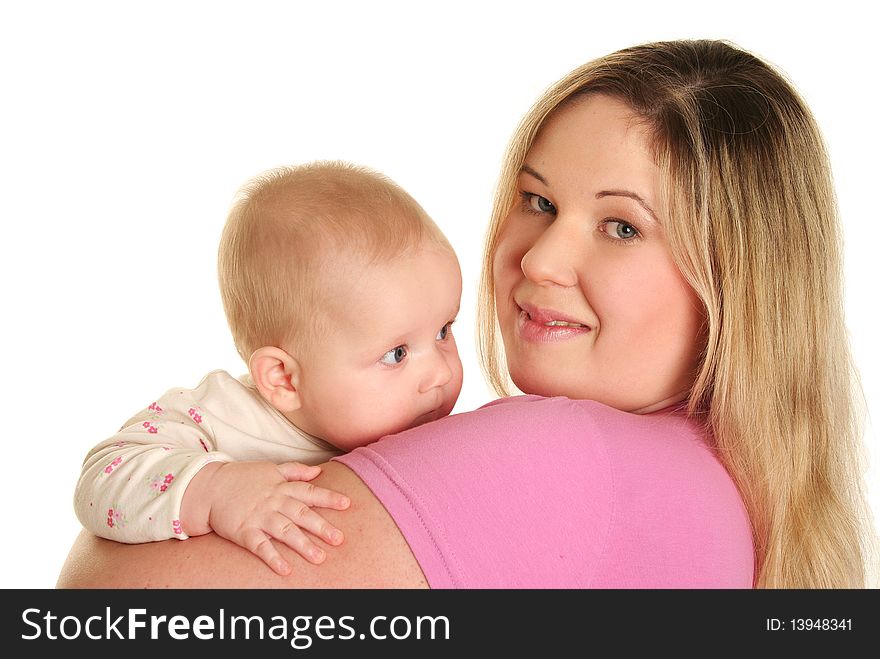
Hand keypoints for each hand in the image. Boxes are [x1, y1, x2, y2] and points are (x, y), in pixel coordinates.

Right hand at [192, 461, 350, 574]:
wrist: (208, 487)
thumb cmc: (242, 478)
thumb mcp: (270, 469)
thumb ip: (295, 471)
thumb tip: (318, 471)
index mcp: (281, 487)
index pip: (309, 492)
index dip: (328, 498)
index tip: (347, 504)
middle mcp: (273, 501)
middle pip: (301, 514)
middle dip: (321, 527)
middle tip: (339, 539)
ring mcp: (259, 516)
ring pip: (284, 531)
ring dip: (302, 545)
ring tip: (319, 558)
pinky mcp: (243, 531)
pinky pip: (260, 546)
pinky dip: (273, 558)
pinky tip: (286, 569)